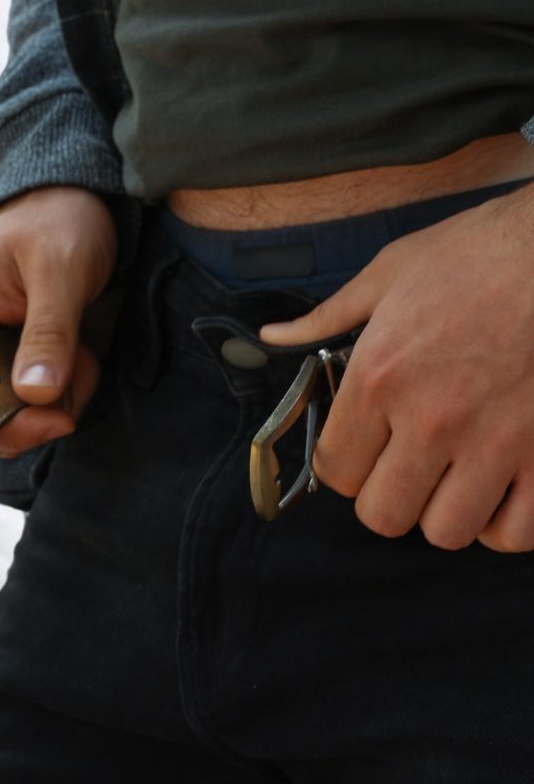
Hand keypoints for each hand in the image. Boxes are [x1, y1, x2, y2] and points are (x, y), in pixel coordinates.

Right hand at [0, 186, 115, 456]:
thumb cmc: (57, 219)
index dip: (3, 424)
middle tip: (82, 370)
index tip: (57, 418)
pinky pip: (35, 388)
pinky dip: (65, 382)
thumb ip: (48, 333)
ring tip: (84, 350)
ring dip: (62, 392)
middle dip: (43, 406)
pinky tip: (81, 351)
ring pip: (19, 405)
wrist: (72, 192)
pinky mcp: (13, 349)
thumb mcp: (60, 272)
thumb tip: (35, 394)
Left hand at [260, 186, 533, 550]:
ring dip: (442, 513)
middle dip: (384, 497)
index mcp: (380, 378)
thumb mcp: (389, 272)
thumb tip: (274, 335)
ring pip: (446, 531)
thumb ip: (327, 317)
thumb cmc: (480, 251)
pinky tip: (497, 493)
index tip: (358, 451)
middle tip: (402, 468)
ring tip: (450, 479)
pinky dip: (503, 525)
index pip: (334, 470)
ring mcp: (495, 442)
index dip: (341, 467)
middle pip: (382, 513)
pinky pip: (518, 532)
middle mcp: (431, 420)